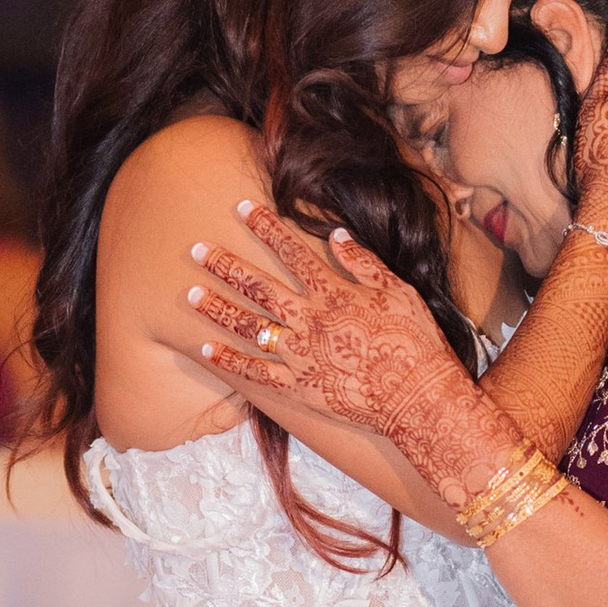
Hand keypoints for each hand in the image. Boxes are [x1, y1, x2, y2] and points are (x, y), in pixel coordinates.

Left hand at [184, 201, 509, 508]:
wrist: (417, 398)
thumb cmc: (415, 343)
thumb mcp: (399, 291)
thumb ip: (365, 263)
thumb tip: (336, 234)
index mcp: (333, 293)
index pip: (292, 252)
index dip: (266, 227)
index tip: (242, 208)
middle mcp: (309, 320)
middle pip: (258, 287)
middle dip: (225, 265)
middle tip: (196, 250)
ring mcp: (300, 355)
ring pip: (248, 327)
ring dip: (217, 308)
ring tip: (190, 293)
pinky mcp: (298, 387)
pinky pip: (255, 373)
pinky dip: (229, 362)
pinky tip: (205, 348)